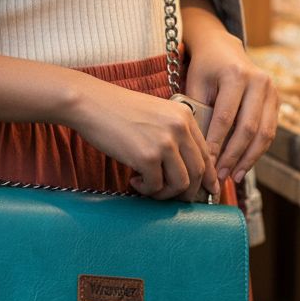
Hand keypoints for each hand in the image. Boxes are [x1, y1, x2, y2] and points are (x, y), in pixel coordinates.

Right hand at [68, 77, 219, 201]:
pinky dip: (146, 190)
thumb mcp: (156, 114)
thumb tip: (186, 168)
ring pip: (181, 184)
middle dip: (188, 192)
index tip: (208, 192)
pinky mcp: (146, 156)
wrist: (91, 103)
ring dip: (165, 193)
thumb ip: (175, 134)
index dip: (208, 178)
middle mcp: (179, 128)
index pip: (206, 154)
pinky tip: (134, 181)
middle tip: (174, 198)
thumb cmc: (118, 110)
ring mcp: (164, 142)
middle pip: (198, 172)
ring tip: (149, 186)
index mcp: (185, 117)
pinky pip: (155, 186)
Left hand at [184, 30, 278, 184]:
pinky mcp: (277, 100)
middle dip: (234, 156)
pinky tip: (243, 165)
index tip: (207, 164)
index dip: (217, 144)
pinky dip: (257, 151)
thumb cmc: (204, 68)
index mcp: (235, 74)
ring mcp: (272, 90)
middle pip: (249, 128)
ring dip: (249, 159)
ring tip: (233, 176)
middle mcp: (259, 81)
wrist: (223, 48)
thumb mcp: (195, 84)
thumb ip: (199, 113)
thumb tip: (201, 151)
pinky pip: (269, 131)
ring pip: (264, 133)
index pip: (226, 117)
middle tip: (220, 175)